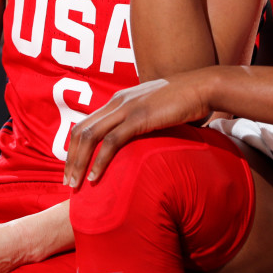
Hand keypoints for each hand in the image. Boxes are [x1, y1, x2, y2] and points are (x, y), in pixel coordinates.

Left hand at [64, 72, 212, 188]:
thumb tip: (139, 143)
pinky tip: (96, 178)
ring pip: (90, 137)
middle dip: (71, 159)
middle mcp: (117, 102)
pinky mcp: (139, 117)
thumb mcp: (155, 110)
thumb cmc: (185, 102)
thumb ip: (142, 121)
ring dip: (79, 163)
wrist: (204, 87)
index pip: (85, 124)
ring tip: (76, 185)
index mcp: (118, 100)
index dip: (74, 148)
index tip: (73, 169)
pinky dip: (100, 161)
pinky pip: (112, 142)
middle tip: (68, 183)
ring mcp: (127, 108)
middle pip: (81, 131)